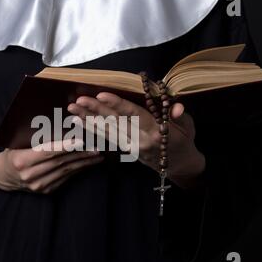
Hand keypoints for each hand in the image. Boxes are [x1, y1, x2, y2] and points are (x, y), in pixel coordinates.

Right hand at [0, 139, 103, 193]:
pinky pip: (65, 179)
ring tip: (97, 155)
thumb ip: (36, 138)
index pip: (48, 152)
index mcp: (22, 160)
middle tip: (97, 147)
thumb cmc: (12, 152)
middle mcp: (30, 175)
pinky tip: (87, 163)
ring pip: (66, 172)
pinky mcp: (45, 191)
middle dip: (81, 155)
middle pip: (61, 163)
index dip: (66, 146)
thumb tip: (60, 125)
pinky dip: (77, 170)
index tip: (81, 141)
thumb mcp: (18, 142)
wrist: (2, 175)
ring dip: (84, 163)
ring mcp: (38, 186)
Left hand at [67, 92, 205, 188]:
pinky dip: (94, 128)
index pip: (133, 115)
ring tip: (72, 109)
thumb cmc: (183, 140)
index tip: (101, 95)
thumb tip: (177, 108)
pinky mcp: (126, 150)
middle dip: (95, 111)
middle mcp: (141, 140)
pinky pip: (107, 138)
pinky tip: (80, 120)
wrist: (179, 165)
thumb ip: (180, 117)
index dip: (117, 105)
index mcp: (156, 131)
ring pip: (108, 130)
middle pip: (115, 123)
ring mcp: (131, 146)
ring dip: (89, 119)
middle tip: (78, 100)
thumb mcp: (188, 127)